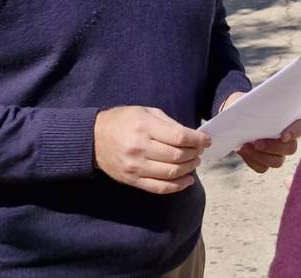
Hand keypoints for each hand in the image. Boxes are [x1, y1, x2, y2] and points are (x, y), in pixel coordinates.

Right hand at [93, 106, 210, 194]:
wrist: (94, 139)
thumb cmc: (122, 121)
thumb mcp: (145, 112)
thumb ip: (168, 123)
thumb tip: (191, 136)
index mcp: (144, 127)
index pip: (179, 137)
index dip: (197, 140)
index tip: (206, 140)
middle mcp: (140, 148)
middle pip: (177, 156)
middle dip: (194, 154)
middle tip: (199, 151)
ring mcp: (135, 167)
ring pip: (171, 173)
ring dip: (189, 169)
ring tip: (194, 162)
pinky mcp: (132, 180)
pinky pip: (159, 188)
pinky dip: (177, 186)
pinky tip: (187, 180)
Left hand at [220, 92, 300, 173]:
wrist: (238, 117)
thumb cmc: (251, 107)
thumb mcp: (257, 103)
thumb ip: (262, 107)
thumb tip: (258, 113)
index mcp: (291, 122)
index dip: (294, 133)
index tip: (283, 136)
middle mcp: (288, 140)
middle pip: (291, 149)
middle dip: (273, 147)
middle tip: (257, 142)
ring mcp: (278, 153)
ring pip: (277, 161)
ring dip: (260, 156)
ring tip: (245, 146)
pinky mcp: (266, 162)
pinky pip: (262, 168)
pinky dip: (252, 161)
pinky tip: (242, 150)